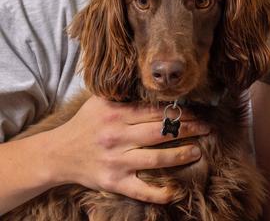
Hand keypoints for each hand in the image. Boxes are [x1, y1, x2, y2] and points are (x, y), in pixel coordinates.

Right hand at [49, 95, 208, 202]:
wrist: (56, 154)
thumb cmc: (85, 124)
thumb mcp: (101, 102)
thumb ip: (126, 93)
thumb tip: (155, 83)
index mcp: (116, 114)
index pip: (155, 111)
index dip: (180, 111)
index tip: (198, 111)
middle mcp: (117, 136)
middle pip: (161, 132)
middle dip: (188, 129)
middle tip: (207, 128)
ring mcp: (116, 161)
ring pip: (156, 158)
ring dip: (181, 154)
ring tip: (197, 151)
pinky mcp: (113, 182)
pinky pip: (140, 190)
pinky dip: (159, 193)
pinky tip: (176, 191)